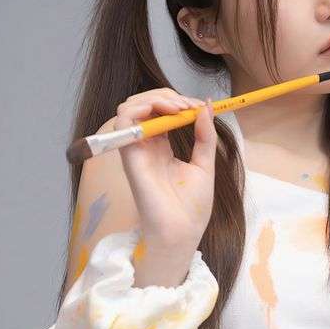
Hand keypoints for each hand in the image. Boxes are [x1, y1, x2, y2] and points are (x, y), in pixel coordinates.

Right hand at [112, 88, 216, 254]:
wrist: (182, 231)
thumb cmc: (192, 207)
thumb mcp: (205, 164)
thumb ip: (204, 135)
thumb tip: (208, 105)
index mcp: (162, 147)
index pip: (161, 111)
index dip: (179, 102)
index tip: (200, 106)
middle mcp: (146, 145)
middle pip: (145, 104)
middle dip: (167, 96)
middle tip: (189, 106)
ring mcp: (136, 149)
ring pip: (129, 107)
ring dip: (154, 99)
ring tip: (178, 108)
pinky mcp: (129, 155)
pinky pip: (121, 121)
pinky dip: (139, 108)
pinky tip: (161, 112)